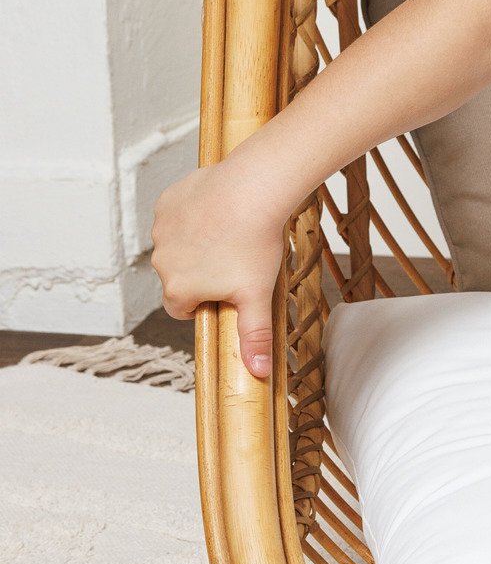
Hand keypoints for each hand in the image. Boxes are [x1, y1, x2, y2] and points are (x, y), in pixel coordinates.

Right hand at [151, 163, 289, 378]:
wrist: (252, 191)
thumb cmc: (255, 246)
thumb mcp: (257, 296)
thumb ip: (253, 335)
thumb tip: (257, 373)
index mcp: (177, 289)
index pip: (181, 308)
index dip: (204, 303)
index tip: (226, 292)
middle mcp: (161, 261)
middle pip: (179, 278)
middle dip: (202, 275)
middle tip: (235, 261)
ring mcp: (161, 230)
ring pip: (177, 246)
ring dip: (197, 245)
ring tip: (231, 235)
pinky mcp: (166, 203)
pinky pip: (178, 217)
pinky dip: (195, 218)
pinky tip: (220, 212)